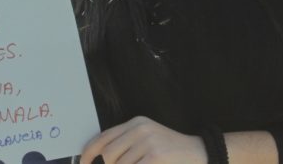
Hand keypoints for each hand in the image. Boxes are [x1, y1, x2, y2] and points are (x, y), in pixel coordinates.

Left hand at [80, 116, 207, 163]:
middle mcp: (140, 129)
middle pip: (108, 154)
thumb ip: (125, 144)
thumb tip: (101, 158)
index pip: (103, 137)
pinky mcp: (156, 156)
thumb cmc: (170, 150)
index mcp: (135, 123)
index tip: (83, 163)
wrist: (199, 152)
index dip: (88, 153)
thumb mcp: (147, 139)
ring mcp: (148, 142)